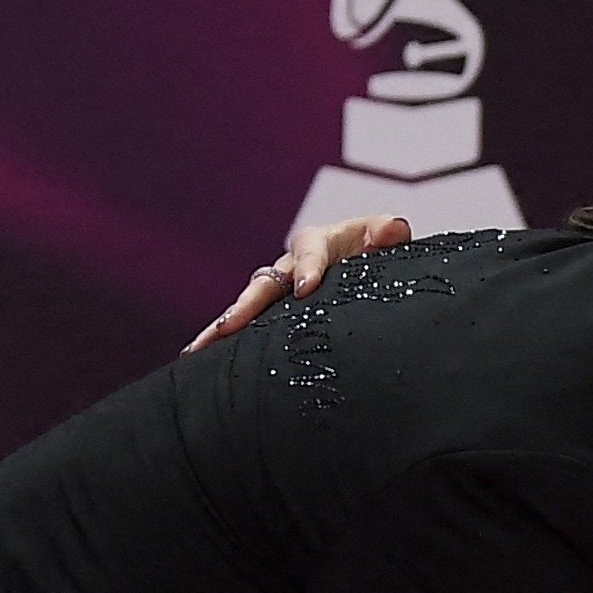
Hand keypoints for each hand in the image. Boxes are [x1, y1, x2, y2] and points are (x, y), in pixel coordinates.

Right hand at [191, 211, 407, 351]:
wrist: (363, 265)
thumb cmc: (372, 250)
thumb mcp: (381, 235)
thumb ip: (385, 232)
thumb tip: (393, 229)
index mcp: (316, 243)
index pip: (309, 251)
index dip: (307, 268)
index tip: (306, 289)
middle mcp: (288, 266)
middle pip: (263, 283)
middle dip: (246, 304)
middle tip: (229, 324)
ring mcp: (277, 292)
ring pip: (246, 308)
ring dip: (223, 328)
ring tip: (199, 349)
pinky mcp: (272, 315)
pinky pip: (247, 329)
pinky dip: (225, 344)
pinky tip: (201, 363)